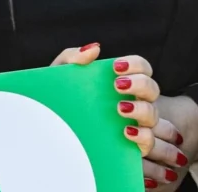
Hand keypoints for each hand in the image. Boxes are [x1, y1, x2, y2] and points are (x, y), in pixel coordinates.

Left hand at [53, 44, 190, 188]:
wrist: (43, 137)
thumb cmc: (58, 103)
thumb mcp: (60, 78)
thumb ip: (73, 58)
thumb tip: (93, 49)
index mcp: (121, 84)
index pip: (143, 68)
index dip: (136, 65)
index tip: (117, 67)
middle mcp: (133, 104)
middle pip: (153, 90)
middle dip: (140, 85)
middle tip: (118, 87)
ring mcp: (134, 125)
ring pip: (154, 117)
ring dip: (143, 111)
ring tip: (120, 110)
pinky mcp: (130, 147)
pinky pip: (148, 143)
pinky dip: (143, 138)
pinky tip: (127, 133)